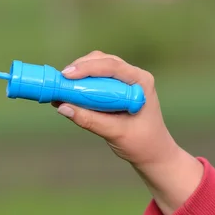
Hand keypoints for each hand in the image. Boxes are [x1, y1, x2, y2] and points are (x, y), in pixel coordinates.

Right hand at [54, 51, 203, 214]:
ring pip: (98, 65)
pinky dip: (82, 82)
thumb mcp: (115, 133)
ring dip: (80, 72)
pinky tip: (68, 91)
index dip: (88, 68)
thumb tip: (62, 107)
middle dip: (80, 67)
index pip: (112, 67)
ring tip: (62, 85)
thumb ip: (90, 120)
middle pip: (103, 61)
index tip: (67, 75)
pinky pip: (97, 78)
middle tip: (61, 79)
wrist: (153, 153)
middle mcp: (134, 76)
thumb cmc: (141, 143)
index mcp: (141, 82)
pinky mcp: (116, 88)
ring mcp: (125, 80)